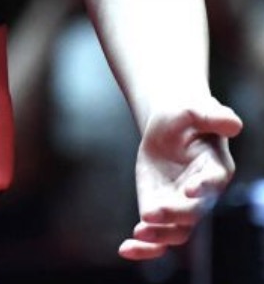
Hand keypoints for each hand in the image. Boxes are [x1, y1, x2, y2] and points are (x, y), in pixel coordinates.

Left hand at [120, 97, 242, 260]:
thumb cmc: (184, 117)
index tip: (191, 189)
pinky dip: (143, 246)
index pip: (213, 182)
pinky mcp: (160, 208)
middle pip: (193, 211)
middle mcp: (202, 194)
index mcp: (215, 168)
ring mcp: (181, 204)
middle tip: (152, 212)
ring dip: (159, 237)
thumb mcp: (192, 110)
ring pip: (177, 231)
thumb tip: (234, 123)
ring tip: (139, 234)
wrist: (169, 127)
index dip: (204, 187)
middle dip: (174, 213)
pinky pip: (157, 235)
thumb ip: (211, 116)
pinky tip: (126, 249)